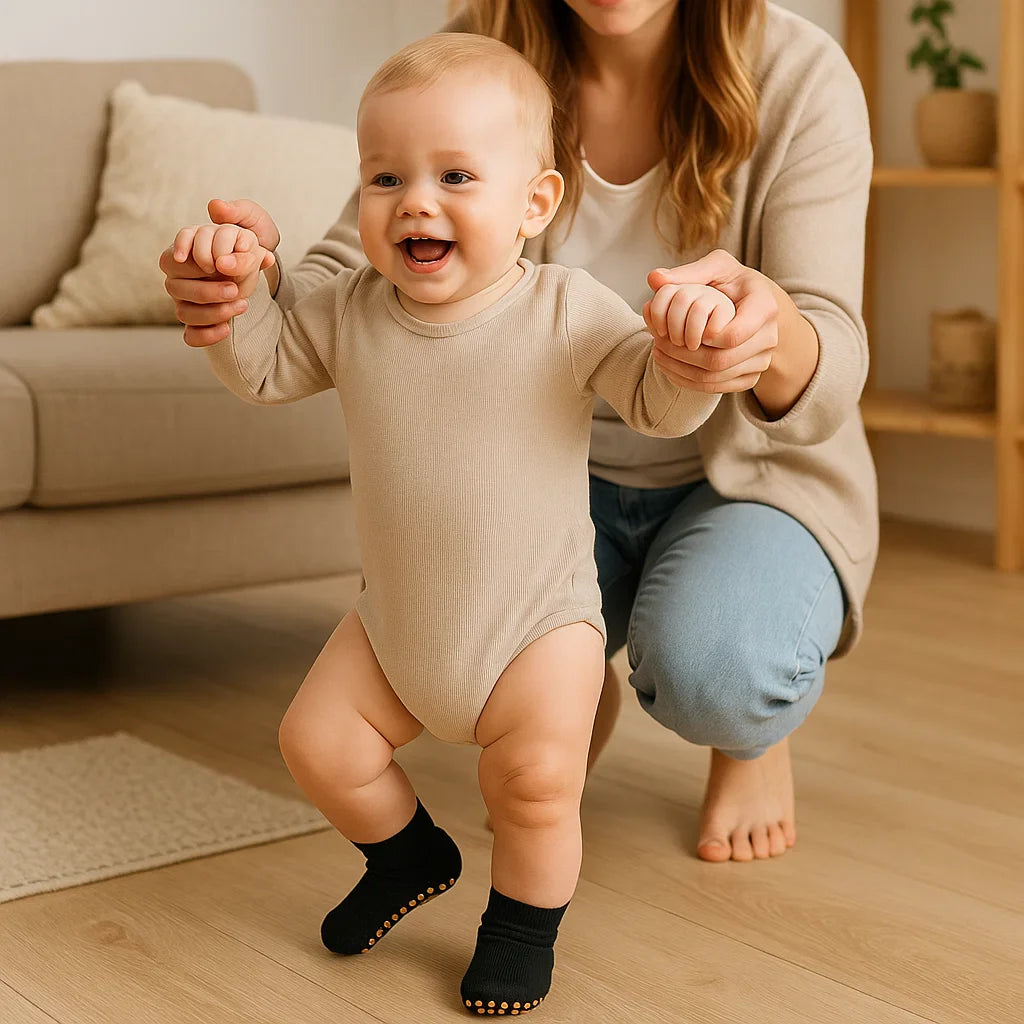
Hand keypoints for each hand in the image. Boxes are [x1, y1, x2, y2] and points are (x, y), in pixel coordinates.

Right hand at [158, 198, 279, 347]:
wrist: (267, 269)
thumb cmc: (255, 244)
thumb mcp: (255, 224)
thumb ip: (239, 213)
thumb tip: (216, 206)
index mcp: (189, 251)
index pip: (173, 257)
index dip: (190, 262)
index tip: (214, 264)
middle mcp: (183, 277)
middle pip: (175, 287)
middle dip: (206, 290)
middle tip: (235, 288)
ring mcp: (190, 301)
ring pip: (183, 312)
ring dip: (211, 311)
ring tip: (242, 304)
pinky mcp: (200, 322)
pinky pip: (191, 335)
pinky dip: (206, 335)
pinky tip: (227, 329)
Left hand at [646, 249, 779, 393]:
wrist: (757, 306)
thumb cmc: (734, 283)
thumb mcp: (718, 268)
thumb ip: (688, 272)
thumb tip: (654, 278)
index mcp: (764, 307)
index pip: (732, 334)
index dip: (703, 335)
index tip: (682, 327)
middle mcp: (769, 338)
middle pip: (720, 360)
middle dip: (683, 355)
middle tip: (658, 343)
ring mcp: (762, 361)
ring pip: (716, 377)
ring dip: (681, 369)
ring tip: (659, 353)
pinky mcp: (750, 378)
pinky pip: (717, 388)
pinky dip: (688, 381)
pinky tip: (671, 367)